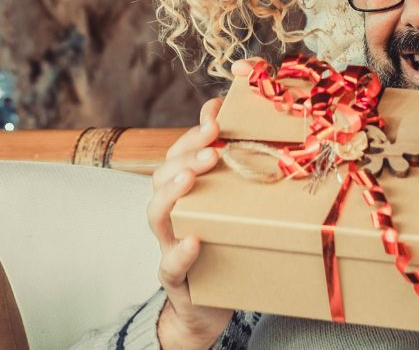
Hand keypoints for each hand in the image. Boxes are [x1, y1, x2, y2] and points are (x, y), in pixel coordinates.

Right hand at [149, 61, 252, 348]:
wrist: (209, 306)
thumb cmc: (225, 247)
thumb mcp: (230, 208)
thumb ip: (236, 176)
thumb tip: (261, 135)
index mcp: (184, 192)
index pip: (179, 153)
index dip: (194, 131)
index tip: (216, 112)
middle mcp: (171, 214)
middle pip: (163, 175)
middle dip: (187, 155)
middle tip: (212, 142)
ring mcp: (168, 244)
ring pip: (156, 212)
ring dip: (172, 191)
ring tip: (191, 177)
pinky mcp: (175, 278)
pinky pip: (170, 264)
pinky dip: (180, 251)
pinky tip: (195, 240)